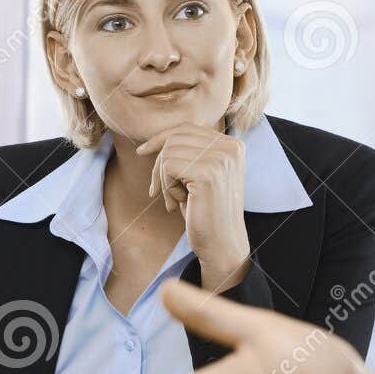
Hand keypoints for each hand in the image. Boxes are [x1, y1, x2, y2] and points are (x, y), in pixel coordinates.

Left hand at [136, 124, 248, 291]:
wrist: (222, 245)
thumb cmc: (206, 212)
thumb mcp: (201, 176)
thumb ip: (190, 153)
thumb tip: (157, 139)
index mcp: (233, 145)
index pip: (187, 128)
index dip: (161, 139)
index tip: (141, 151)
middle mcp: (230, 147)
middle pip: (175, 138)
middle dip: (159, 164)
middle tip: (157, 191)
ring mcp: (221, 159)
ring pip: (169, 152)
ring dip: (163, 179)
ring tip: (175, 201)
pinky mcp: (207, 173)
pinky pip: (168, 166)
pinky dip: (166, 187)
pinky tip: (178, 205)